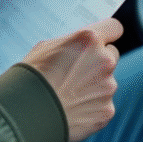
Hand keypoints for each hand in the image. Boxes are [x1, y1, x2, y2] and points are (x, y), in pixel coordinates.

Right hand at [21, 18, 121, 141]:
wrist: (27, 113)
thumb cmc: (32, 77)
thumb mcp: (47, 47)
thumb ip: (72, 43)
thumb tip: (80, 45)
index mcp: (89, 39)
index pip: (114, 28)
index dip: (107, 35)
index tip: (102, 41)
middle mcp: (104, 60)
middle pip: (111, 55)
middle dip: (98, 62)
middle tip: (76, 72)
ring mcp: (108, 86)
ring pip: (107, 81)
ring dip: (94, 85)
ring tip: (69, 94)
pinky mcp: (107, 109)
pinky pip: (103, 104)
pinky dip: (92, 106)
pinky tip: (73, 108)